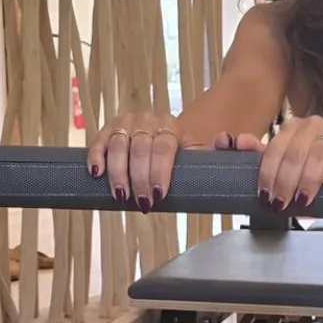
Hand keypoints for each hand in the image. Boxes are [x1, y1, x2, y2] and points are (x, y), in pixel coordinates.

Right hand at [86, 111, 202, 212]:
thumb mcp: (195, 153)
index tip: (158, 195)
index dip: (159, 172)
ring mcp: (126, 122)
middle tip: (142, 202)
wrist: (162, 137)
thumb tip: (225, 143)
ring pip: (118, 145)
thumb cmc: (179, 154)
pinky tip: (97, 173)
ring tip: (122, 196)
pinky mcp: (108, 129)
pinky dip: (96, 156)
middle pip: (140, 149)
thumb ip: (210, 153)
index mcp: (170, 126)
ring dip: (118, 173)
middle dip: (140, 179)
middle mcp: (147, 120)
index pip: (164, 148)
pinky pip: (99, 141)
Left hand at [246, 115, 322, 209]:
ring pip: (316, 151)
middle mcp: (312, 124)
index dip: (267, 173)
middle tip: (281, 203)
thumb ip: (268, 158)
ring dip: (307, 178)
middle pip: (294, 152)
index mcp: (293, 129)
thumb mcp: (295, 167)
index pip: (274, 148)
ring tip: (303, 199)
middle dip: (285, 181)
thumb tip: (237, 143)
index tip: (264, 195)